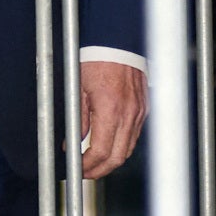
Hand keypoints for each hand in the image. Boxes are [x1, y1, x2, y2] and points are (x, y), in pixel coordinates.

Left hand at [78, 61, 146, 178]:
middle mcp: (129, 114)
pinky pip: (133, 135)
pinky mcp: (143, 108)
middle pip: (117, 157)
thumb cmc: (96, 61)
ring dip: (111, 160)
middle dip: (100, 170)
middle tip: (85, 172)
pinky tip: (108, 144)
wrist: (117, 42)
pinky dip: (121, 145)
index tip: (77, 168)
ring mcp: (139, 112)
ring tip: (94, 162)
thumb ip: (78, 120)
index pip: (101, 152)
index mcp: (110, 111)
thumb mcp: (78, 90)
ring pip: (127, 149)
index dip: (88, 166)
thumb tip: (72, 142)